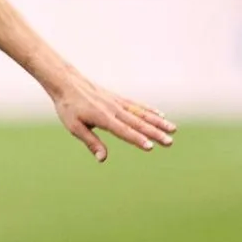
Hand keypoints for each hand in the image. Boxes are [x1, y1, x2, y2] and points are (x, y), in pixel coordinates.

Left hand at [49, 74, 175, 161]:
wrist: (68, 83)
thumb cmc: (69, 108)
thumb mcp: (75, 127)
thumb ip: (91, 142)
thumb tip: (102, 158)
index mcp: (103, 118)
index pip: (124, 131)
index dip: (137, 140)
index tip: (150, 147)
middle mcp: (114, 110)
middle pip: (138, 123)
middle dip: (155, 133)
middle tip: (170, 142)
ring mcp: (118, 103)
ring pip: (142, 113)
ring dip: (158, 122)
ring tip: (173, 129)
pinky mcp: (119, 99)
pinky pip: (137, 105)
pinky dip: (150, 110)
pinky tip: (161, 115)